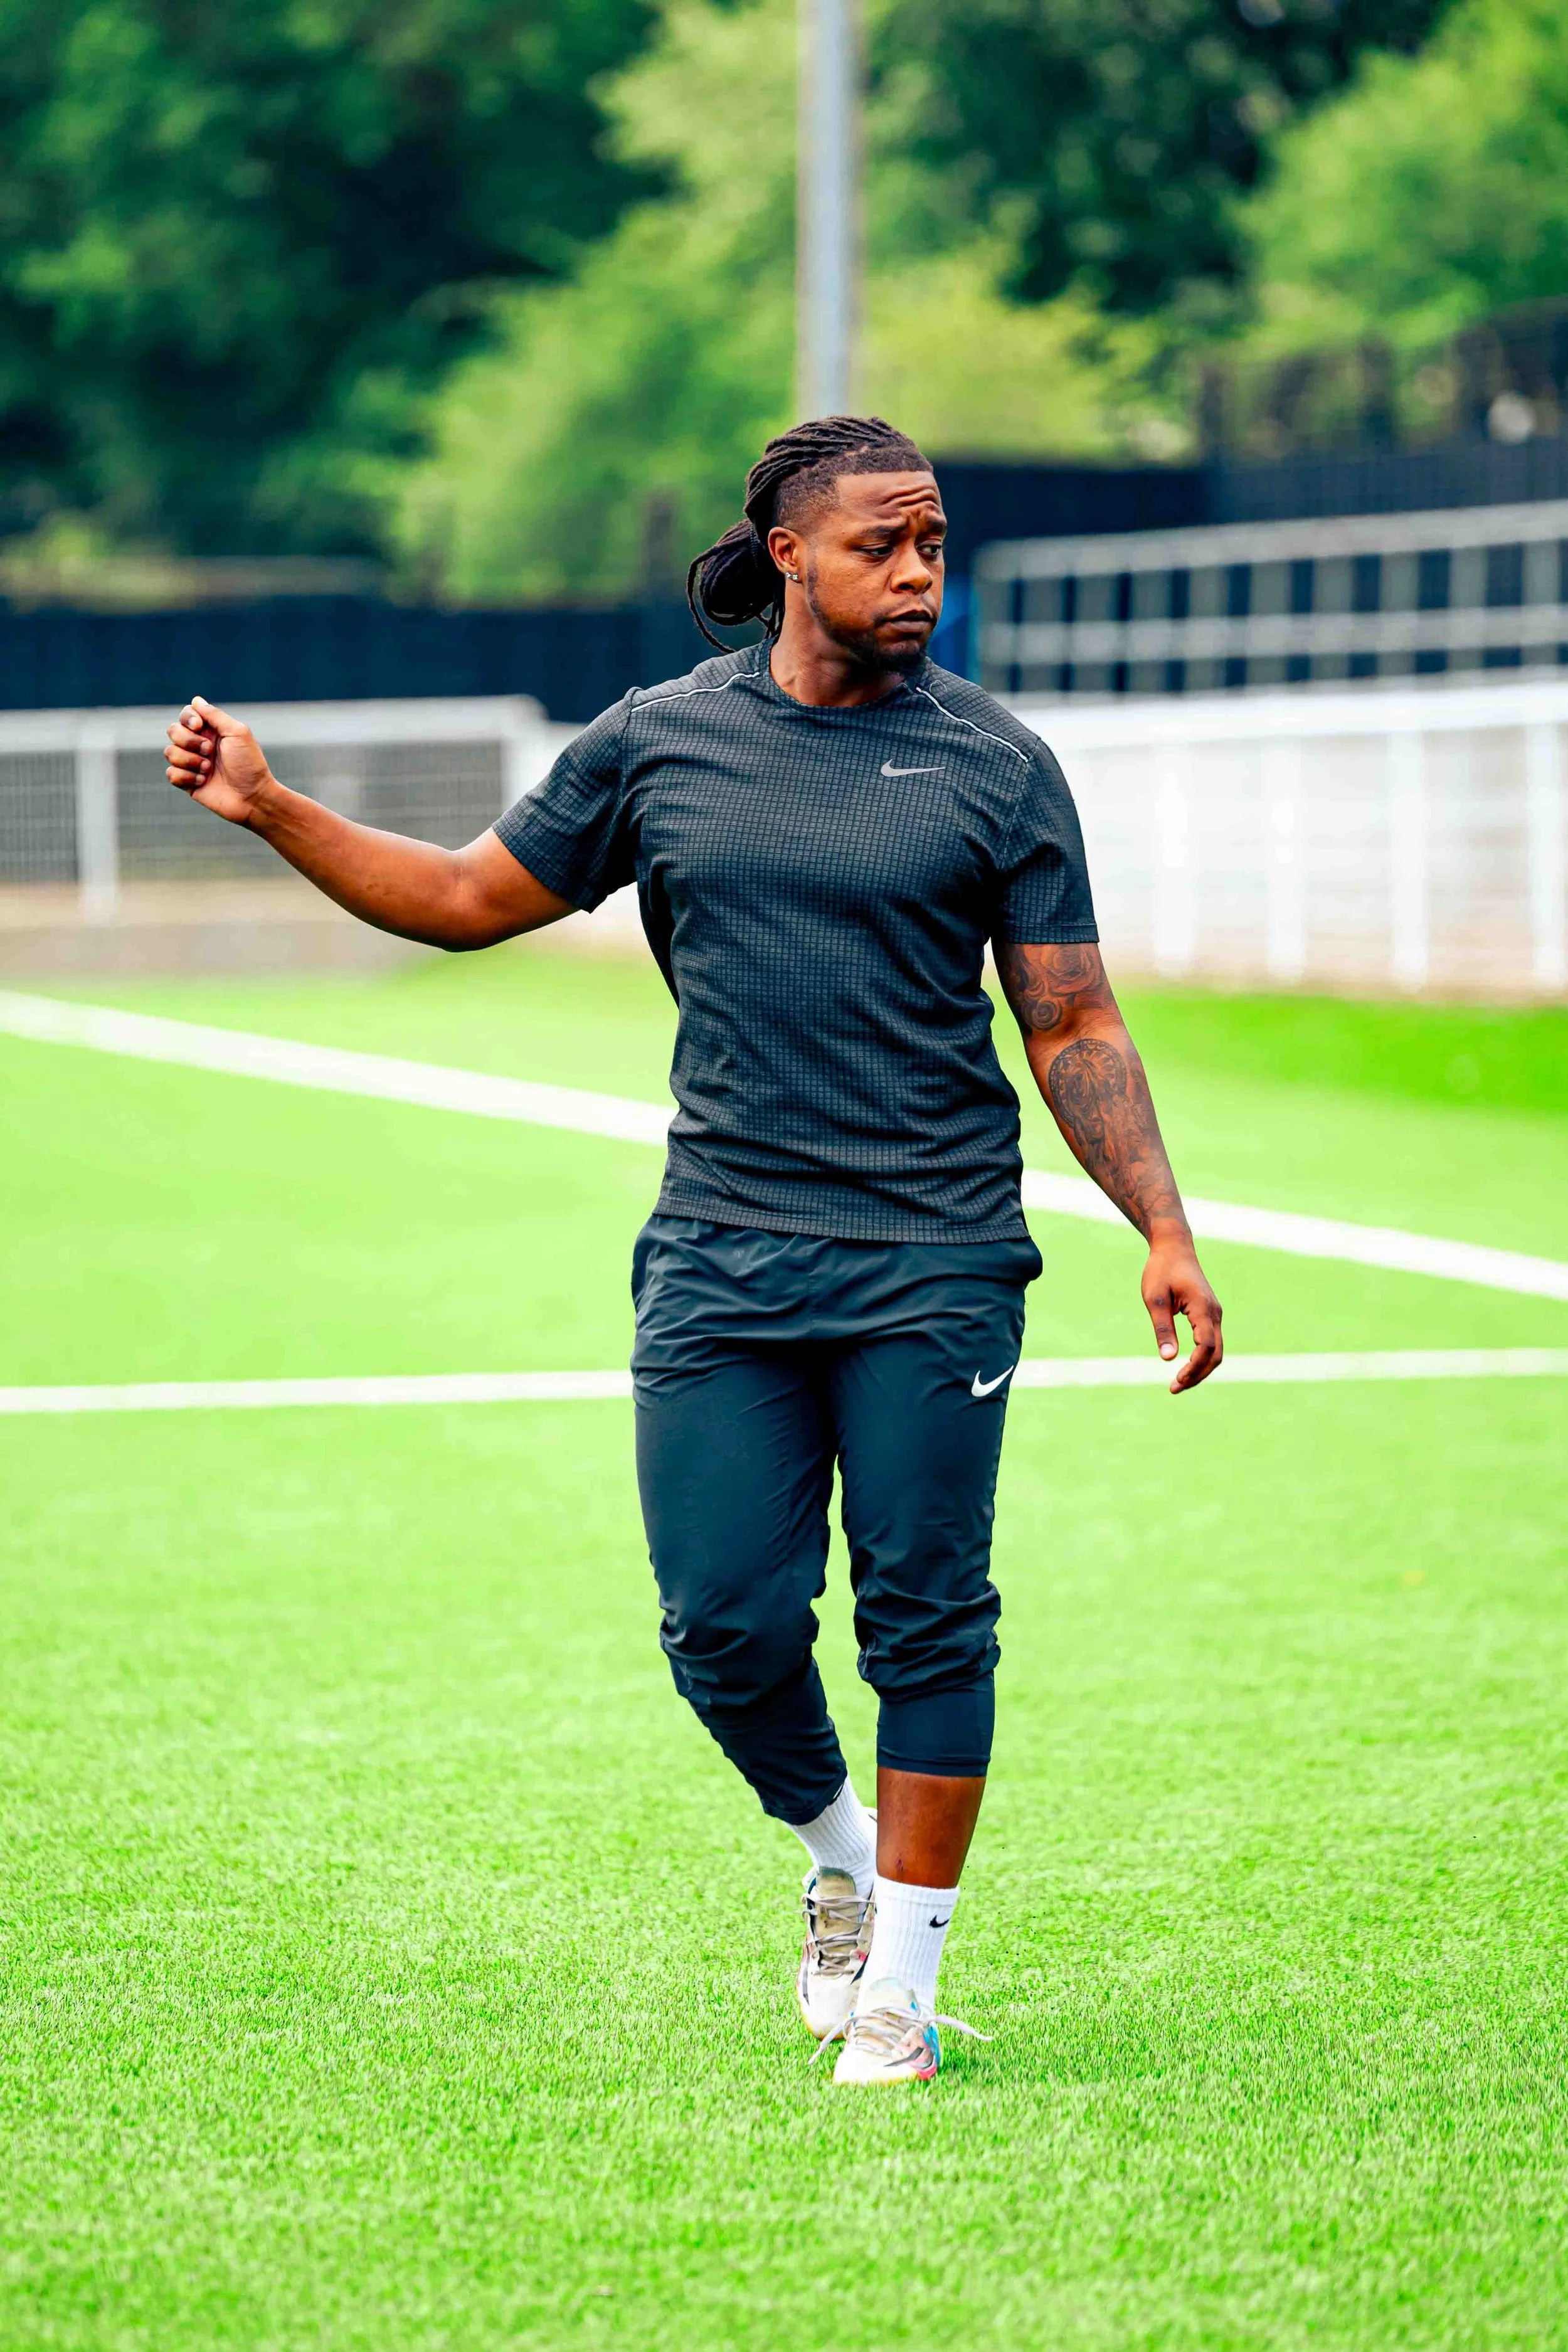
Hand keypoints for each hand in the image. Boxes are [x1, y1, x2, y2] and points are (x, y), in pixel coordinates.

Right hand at [164, 696, 274, 825]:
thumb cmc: (250, 765)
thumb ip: (215, 715)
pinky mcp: (187, 782)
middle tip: (210, 752)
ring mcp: (192, 764)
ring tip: (208, 769)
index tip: (200, 727)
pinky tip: (203, 782)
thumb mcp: (237, 733)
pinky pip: (171, 773)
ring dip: (189, 760)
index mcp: (212, 731)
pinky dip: (186, 777)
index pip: (186, 714)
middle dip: (189, 741)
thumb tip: (195, 700)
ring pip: (170, 752)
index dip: (188, 718)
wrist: (252, 798)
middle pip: (173, 731)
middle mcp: (199, 745)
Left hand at [1142, 1235, 1222, 1392]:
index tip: (1175, 1380)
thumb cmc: (1161, 1270)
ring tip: (1178, 1383)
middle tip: (1174, 1388)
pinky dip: (1201, 1358)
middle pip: (1215, 1354)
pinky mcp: (1209, 1315)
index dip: (1193, 1367)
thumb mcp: (1155, 1299)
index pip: (1205, 1347)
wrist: (1174, 1247)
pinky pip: (1211, 1342)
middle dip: (1197, 1375)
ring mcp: (1214, 1314)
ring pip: (1216, 1351)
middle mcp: (1214, 1313)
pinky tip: (1185, 1367)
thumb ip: (1162, 1328)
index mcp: (1203, 1309)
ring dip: (1200, 1369)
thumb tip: (1168, 1358)